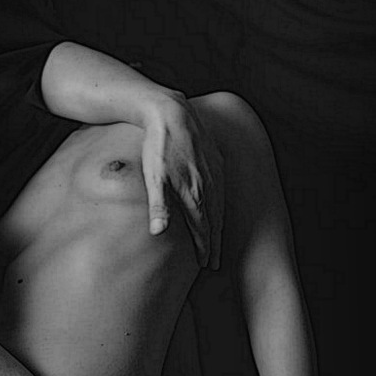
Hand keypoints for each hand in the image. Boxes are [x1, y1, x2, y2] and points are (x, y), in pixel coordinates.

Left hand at [140, 94, 224, 269]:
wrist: (171, 111)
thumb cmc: (158, 146)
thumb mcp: (153, 177)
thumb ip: (157, 206)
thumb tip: (158, 233)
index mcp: (195, 193)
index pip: (203, 228)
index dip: (205, 248)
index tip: (207, 264)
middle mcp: (210, 185)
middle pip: (214, 221)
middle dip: (214, 243)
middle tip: (215, 263)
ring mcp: (214, 171)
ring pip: (219, 205)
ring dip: (218, 225)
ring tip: (217, 241)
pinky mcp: (215, 159)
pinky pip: (221, 188)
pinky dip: (221, 204)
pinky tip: (218, 207)